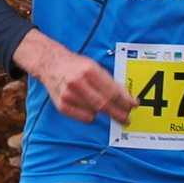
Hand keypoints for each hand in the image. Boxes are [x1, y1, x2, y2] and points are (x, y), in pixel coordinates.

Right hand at [14, 29, 135, 124]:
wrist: (50, 63)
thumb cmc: (75, 65)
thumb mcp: (94, 66)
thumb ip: (108, 81)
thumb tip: (124, 97)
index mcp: (89, 70)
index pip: (112, 91)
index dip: (125, 101)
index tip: (133, 105)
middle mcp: (78, 83)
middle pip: (104, 105)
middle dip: (119, 114)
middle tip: (127, 118)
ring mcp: (69, 96)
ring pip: (95, 113)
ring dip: (105, 113)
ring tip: (108, 109)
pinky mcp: (63, 106)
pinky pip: (85, 118)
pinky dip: (91, 115)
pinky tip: (90, 108)